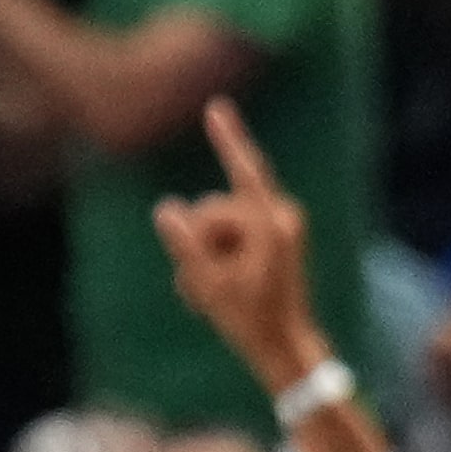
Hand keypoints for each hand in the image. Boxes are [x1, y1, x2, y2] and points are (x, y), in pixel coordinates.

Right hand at [153, 100, 326, 391]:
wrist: (284, 345)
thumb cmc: (251, 318)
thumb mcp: (209, 283)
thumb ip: (187, 243)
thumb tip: (166, 207)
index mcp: (273, 227)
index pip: (247, 173)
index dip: (229, 139)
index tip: (216, 107)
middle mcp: (280, 219)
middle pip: (215, 207)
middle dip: (198, 240)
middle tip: (198, 284)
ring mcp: (277, 227)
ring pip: (216, 222)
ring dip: (202, 254)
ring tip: (203, 292)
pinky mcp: (270, 237)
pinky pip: (228, 235)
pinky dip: (212, 258)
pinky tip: (207, 288)